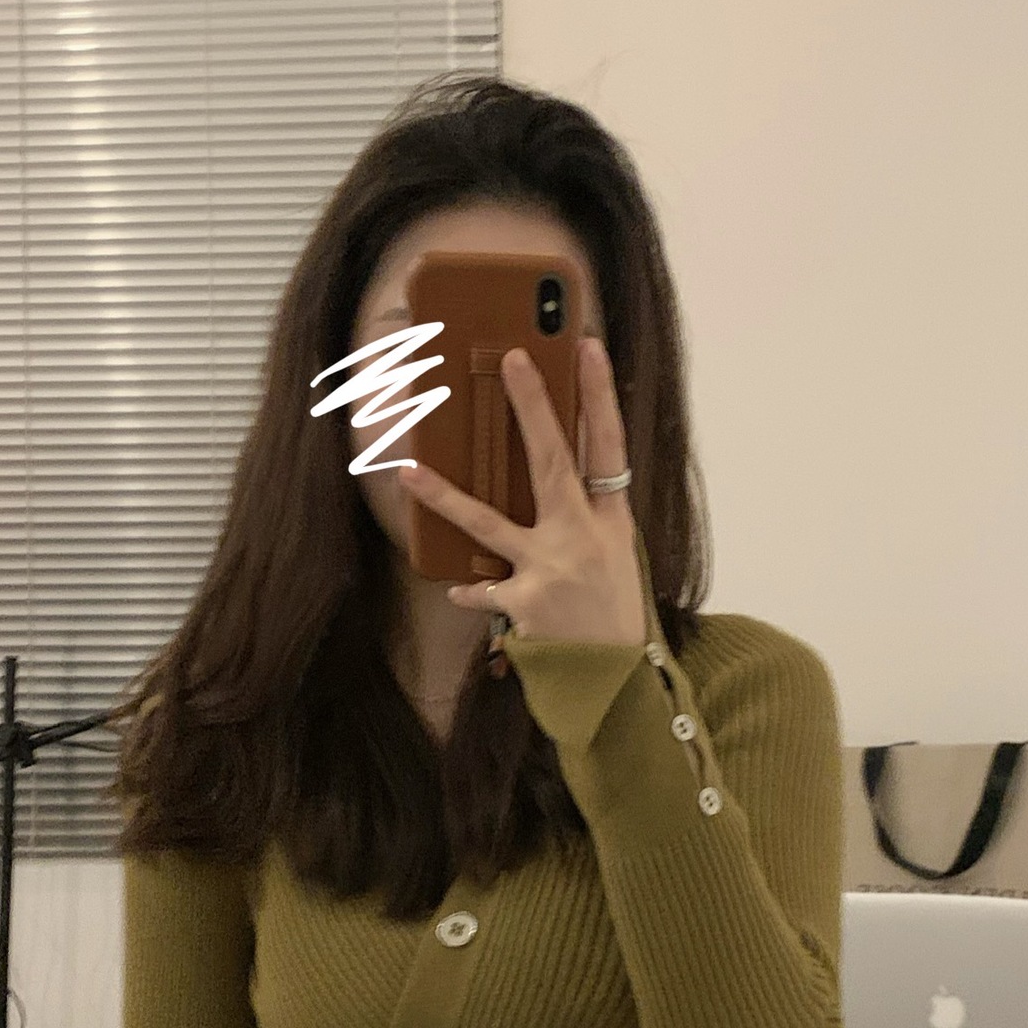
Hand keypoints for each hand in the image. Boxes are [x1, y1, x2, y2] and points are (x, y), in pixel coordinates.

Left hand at [397, 336, 646, 645]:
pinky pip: (484, 589)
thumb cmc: (614, 612)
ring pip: (490, 522)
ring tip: (410, 471)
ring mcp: (550, 569)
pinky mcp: (524, 603)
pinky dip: (471, 591)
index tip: (587, 348)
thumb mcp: (617, 556)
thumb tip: (556, 471)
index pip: (609, 447)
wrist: (616, 680)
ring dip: (446, 496)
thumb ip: (589, 514)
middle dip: (532, 407)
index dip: (600, 396)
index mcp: (612, 521)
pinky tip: (456, 589)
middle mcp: (582, 538)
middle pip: (554, 462)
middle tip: (511, 360)